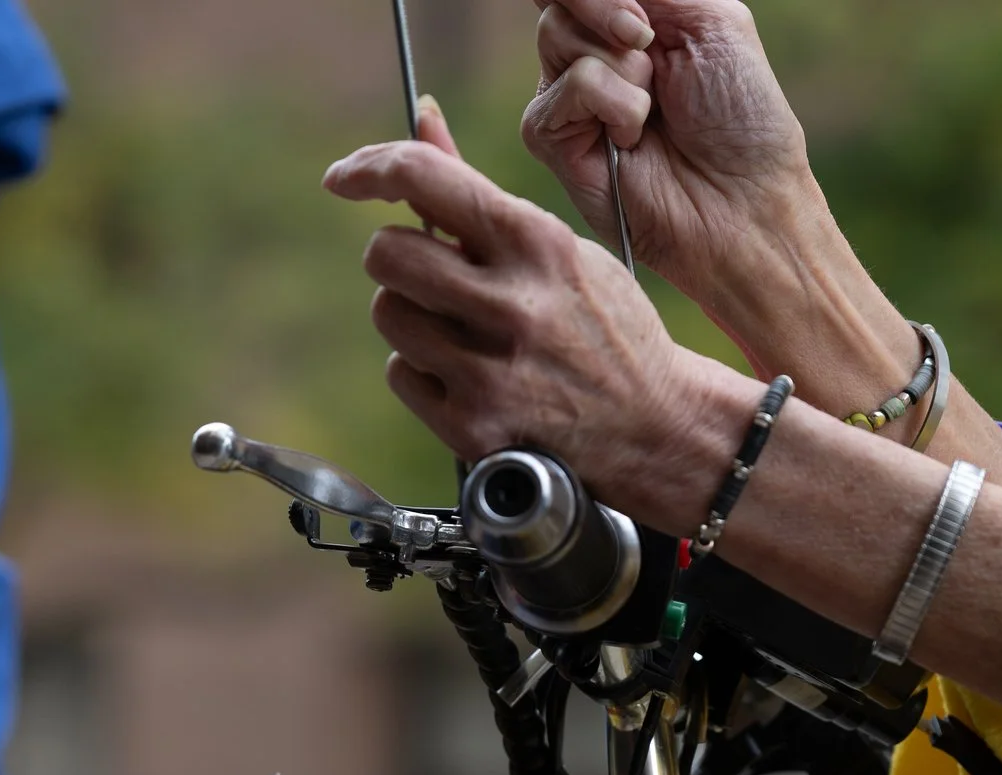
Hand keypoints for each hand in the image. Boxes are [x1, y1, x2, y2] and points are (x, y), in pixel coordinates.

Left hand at [324, 107, 747, 532]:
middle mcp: (510, 305)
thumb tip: (421, 121)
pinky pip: (399, 374)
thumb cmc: (604, 326)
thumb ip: (479, 192)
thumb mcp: (558, 246)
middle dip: (398, 256)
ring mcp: (489, 371)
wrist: (655, 425)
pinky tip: (468, 373)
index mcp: (536, 244)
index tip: (346, 177)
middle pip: (385, 253)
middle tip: (431, 271)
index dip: (370, 168)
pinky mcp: (472, 427)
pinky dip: (422, 372)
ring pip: (388, 313)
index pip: (423, 179)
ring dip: (411, 315)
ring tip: (462, 328)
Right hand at [522, 0, 817, 325]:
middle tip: (650, 48)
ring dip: (622, 66)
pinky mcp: (552, 139)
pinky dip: (613, 105)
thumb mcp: (712, 21)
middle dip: (609, 9)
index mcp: (628, 20)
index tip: (645, 15)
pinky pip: (566, 89)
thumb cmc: (741, 116)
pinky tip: (632, 139)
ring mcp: (567, 97)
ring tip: (652, 107)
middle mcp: (590, 53)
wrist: (742, 201)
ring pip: (556, 35)